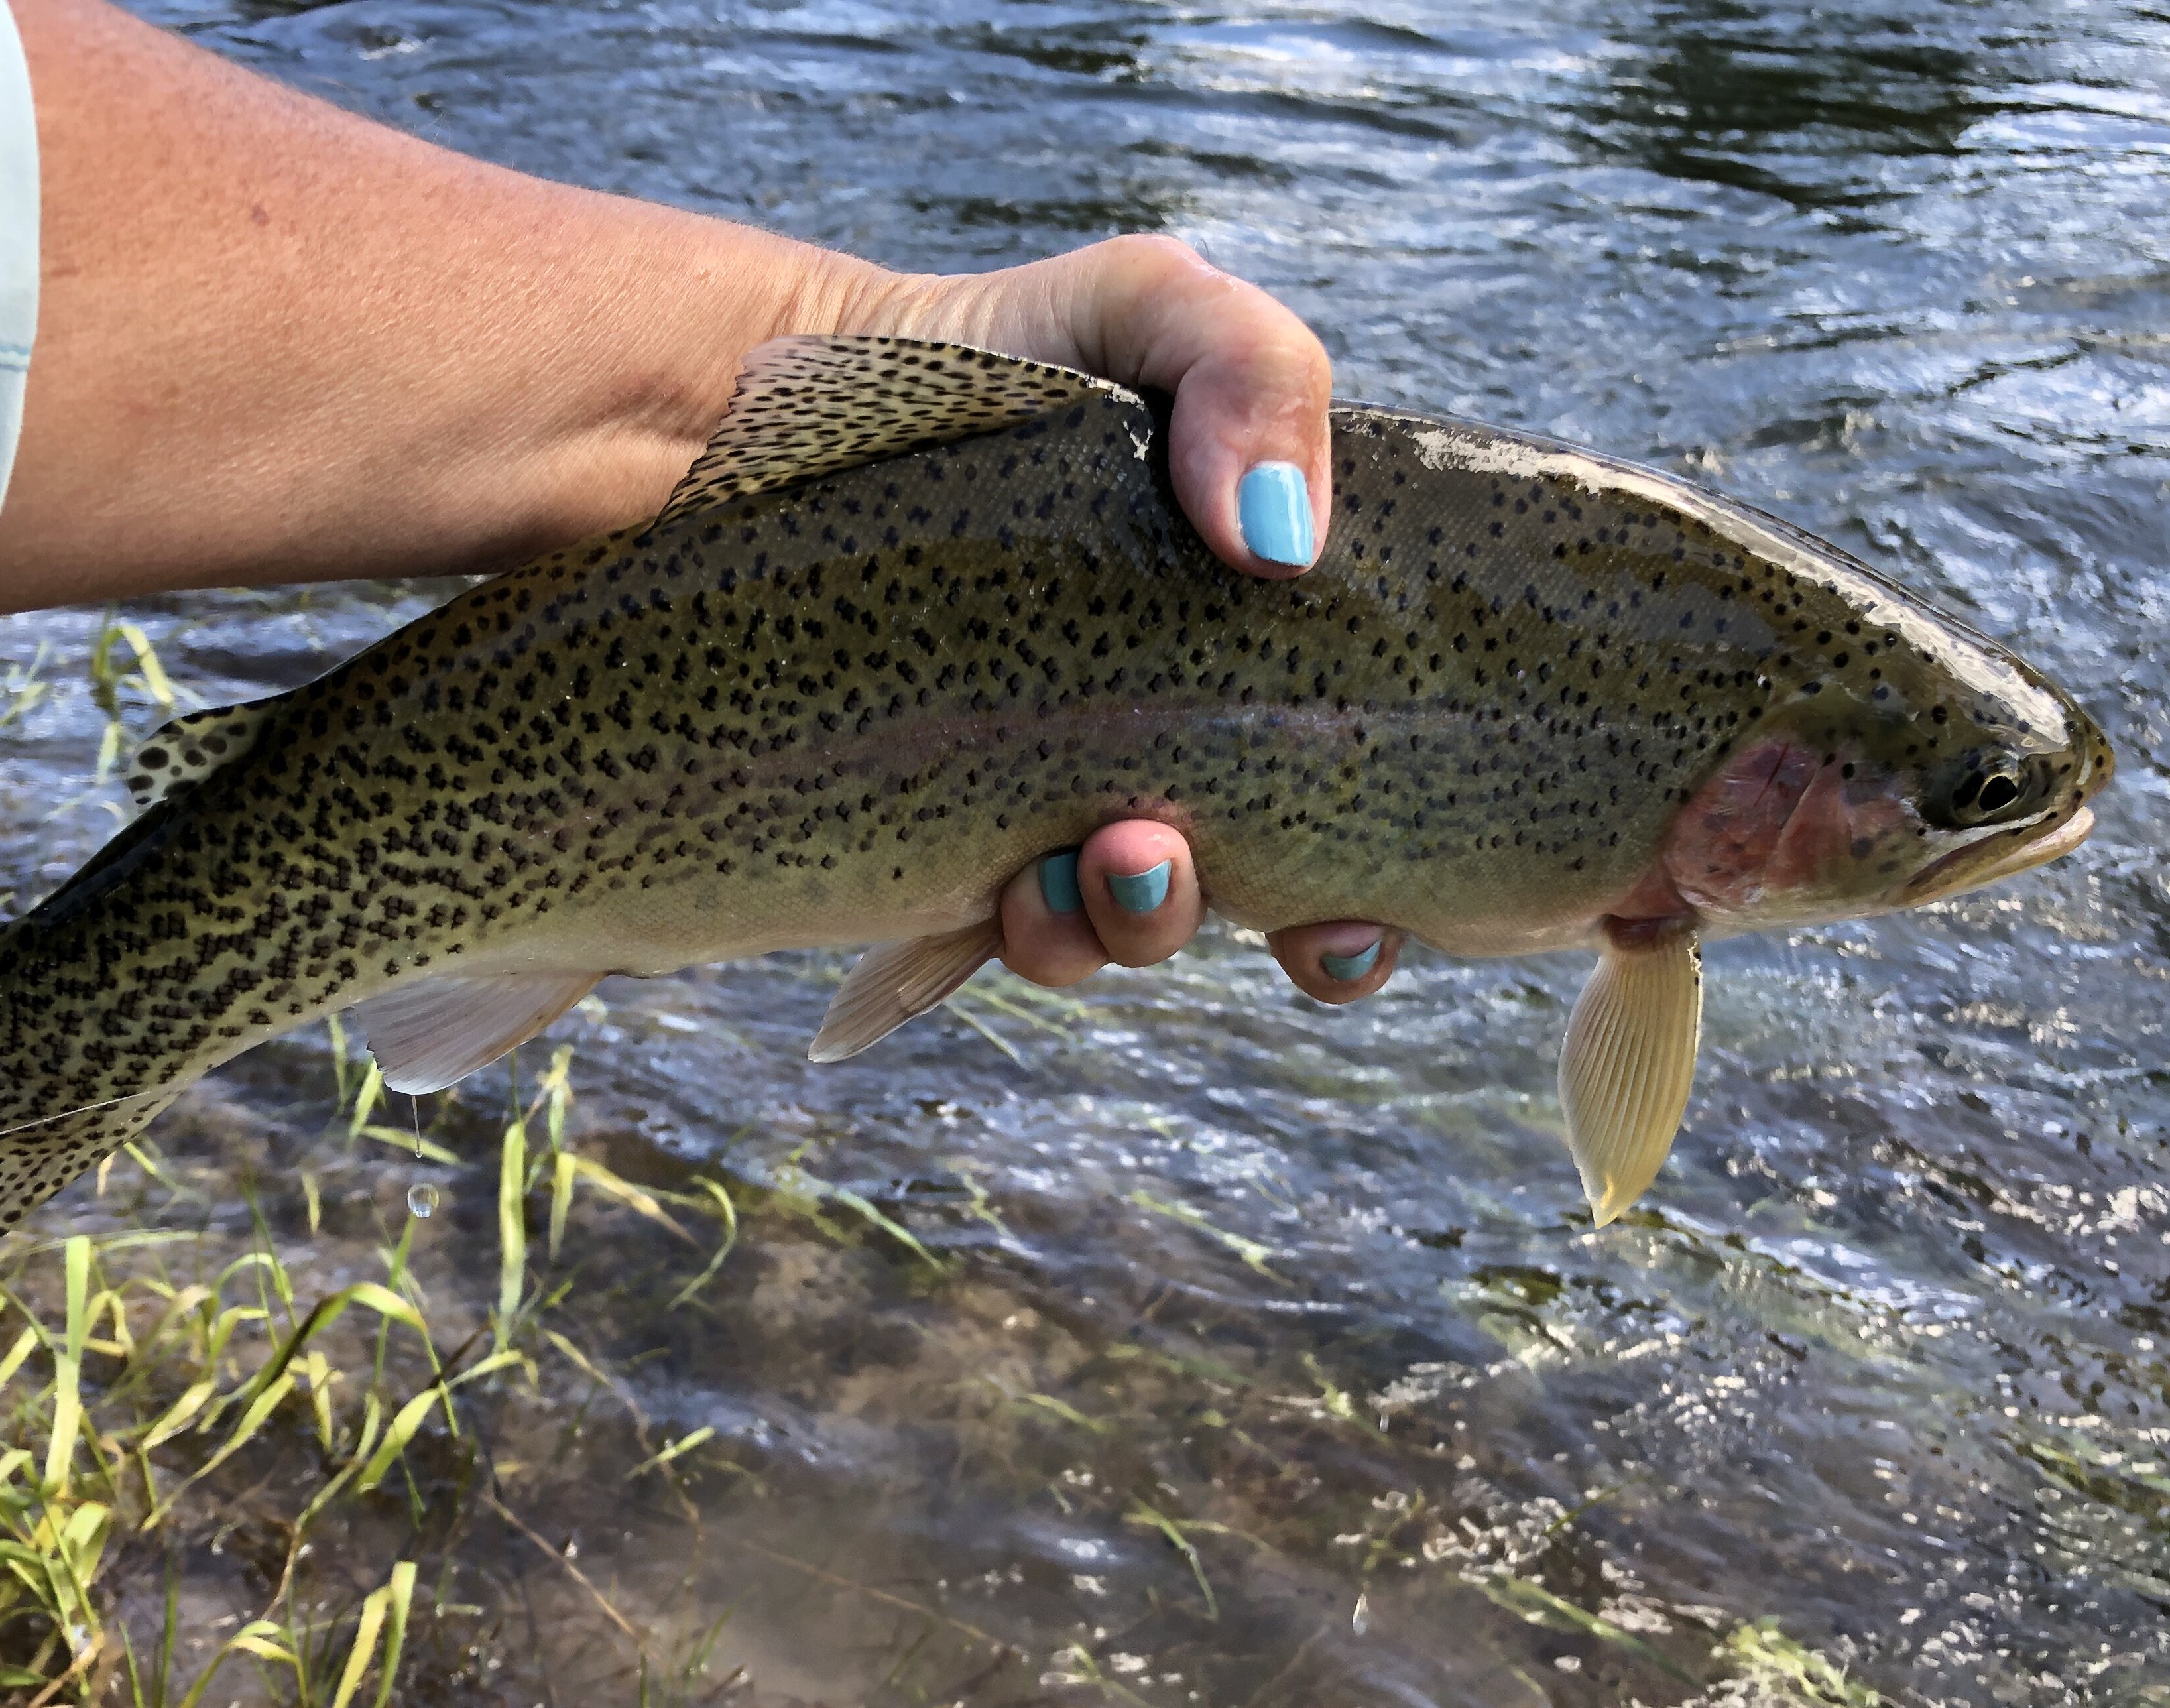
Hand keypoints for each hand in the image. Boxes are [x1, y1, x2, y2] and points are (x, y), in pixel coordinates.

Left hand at [858, 238, 1394, 1004]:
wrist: (782, 401)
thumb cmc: (1005, 355)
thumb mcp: (1148, 309)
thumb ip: (1256, 370)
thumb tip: (1281, 541)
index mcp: (1264, 660)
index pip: (1374, 807)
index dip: (1387, 893)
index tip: (1365, 912)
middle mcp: (1182, 756)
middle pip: (1285, 904)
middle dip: (1294, 936)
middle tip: (1250, 879)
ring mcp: (1066, 808)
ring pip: (1130, 927)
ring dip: (1138, 924)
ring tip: (1108, 859)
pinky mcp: (948, 841)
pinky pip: (1005, 930)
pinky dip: (1028, 933)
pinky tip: (1008, 890)